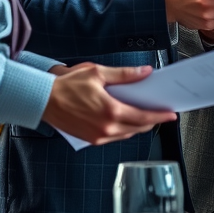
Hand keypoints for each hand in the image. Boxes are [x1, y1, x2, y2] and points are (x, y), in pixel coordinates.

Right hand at [41, 62, 174, 145]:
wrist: (42, 99)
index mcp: (110, 111)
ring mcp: (97, 137)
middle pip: (137, 128)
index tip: (171, 114)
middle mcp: (105, 128)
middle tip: (162, 113)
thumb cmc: (67, 85)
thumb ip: (124, 75)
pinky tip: (126, 120)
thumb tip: (145, 72)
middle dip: (152, 121)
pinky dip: (124, 129)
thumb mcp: (98, 73)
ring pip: (126, 134)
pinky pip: (114, 137)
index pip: (143, 117)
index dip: (160, 116)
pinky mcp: (90, 140)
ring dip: (138, 126)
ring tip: (146, 115)